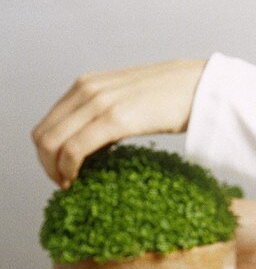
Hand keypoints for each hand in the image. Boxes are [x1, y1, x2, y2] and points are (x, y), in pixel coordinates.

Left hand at [31, 59, 206, 186]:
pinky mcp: (114, 119)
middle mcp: (85, 90)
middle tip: (63, 183)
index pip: (46, 123)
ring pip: (52, 143)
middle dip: (46, 165)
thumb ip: (104, 114)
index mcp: (85, 85)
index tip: (61, 172)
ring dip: (54, 170)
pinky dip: (68, 168)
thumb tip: (94, 144)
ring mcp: (98, 103)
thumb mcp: (126, 100)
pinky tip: (77, 179)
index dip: (46, 154)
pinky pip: (74, 149)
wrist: (199, 85)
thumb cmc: (170, 98)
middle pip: (43, 135)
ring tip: (70, 183)